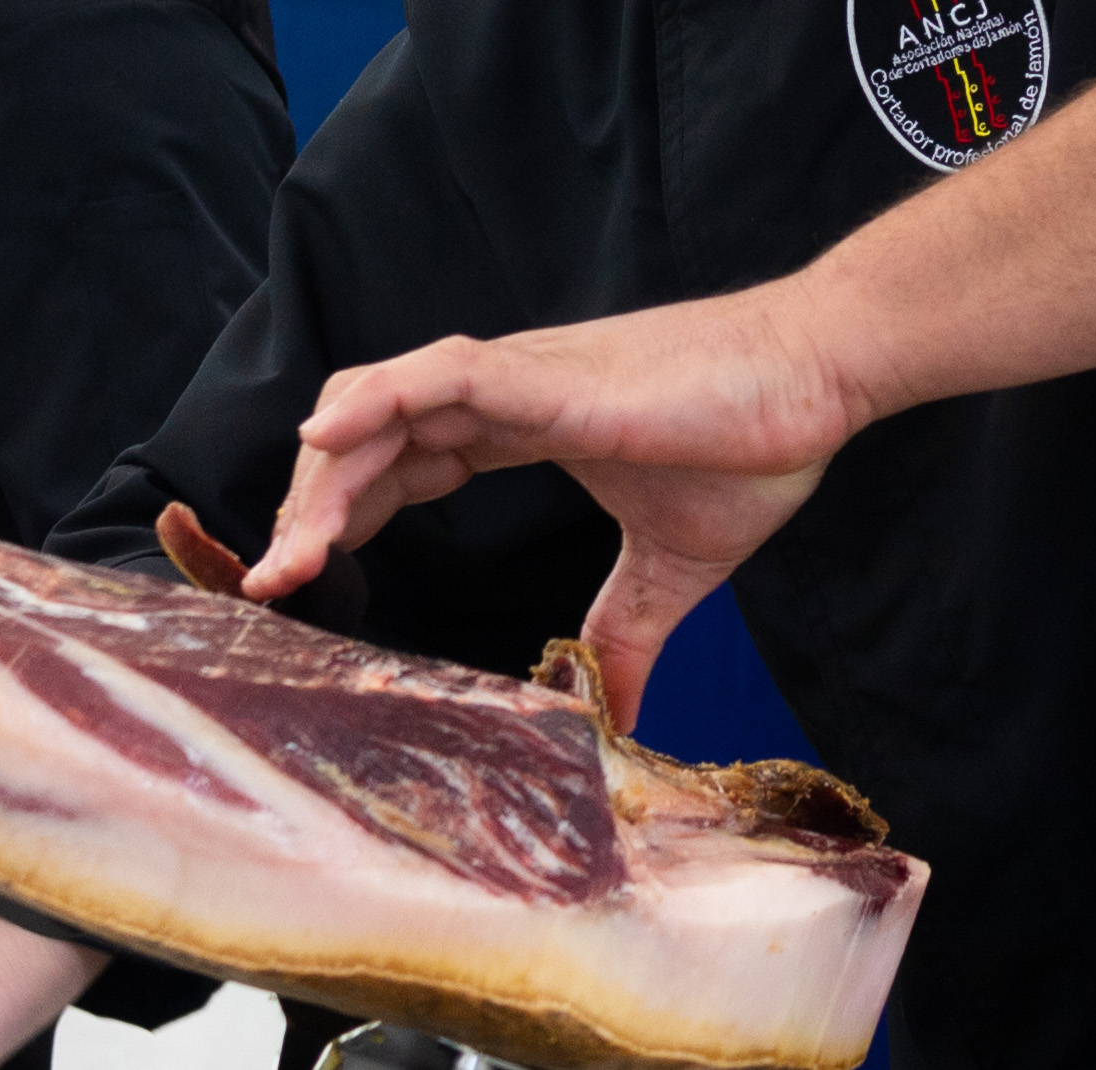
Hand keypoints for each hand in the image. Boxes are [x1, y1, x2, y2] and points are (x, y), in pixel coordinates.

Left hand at [241, 284, 865, 731]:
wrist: (819, 382)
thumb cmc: (754, 446)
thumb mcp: (673, 570)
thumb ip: (628, 634)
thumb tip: (614, 718)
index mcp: (526, 425)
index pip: (404, 462)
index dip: (347, 511)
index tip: (305, 577)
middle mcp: (506, 393)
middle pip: (371, 439)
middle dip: (314, 509)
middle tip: (276, 584)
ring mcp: (522, 377)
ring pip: (384, 407)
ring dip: (326, 477)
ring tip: (291, 552)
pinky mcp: (548, 377)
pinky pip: (438, 376)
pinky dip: (374, 401)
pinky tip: (324, 443)